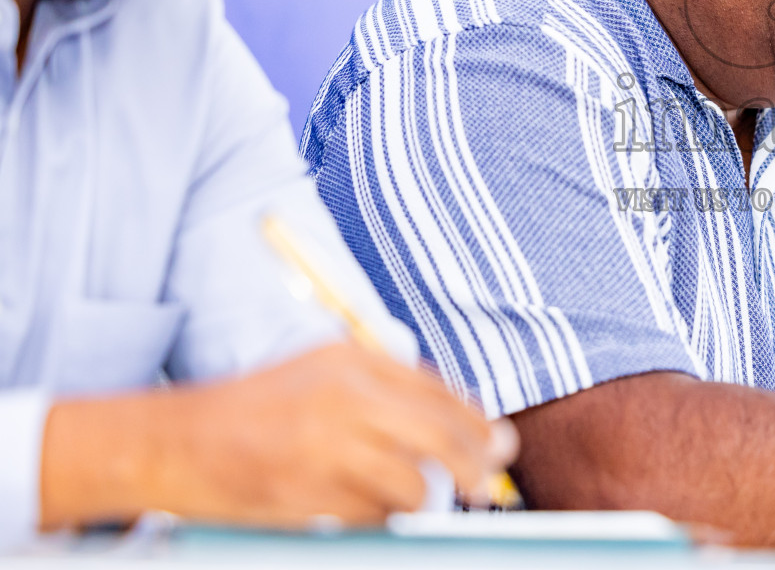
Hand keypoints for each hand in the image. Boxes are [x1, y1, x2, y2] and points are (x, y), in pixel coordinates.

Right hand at [41, 342, 517, 529]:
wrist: (170, 441)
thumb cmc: (251, 412)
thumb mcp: (319, 375)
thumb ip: (381, 390)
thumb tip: (458, 422)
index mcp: (351, 360)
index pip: (439, 390)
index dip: (477, 421)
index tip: (498, 443)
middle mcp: (345, 395)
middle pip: (441, 434)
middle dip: (476, 463)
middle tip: (487, 484)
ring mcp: (326, 444)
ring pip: (413, 482)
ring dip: (422, 500)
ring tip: (414, 503)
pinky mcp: (308, 492)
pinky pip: (372, 516)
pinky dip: (378, 519)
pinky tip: (363, 512)